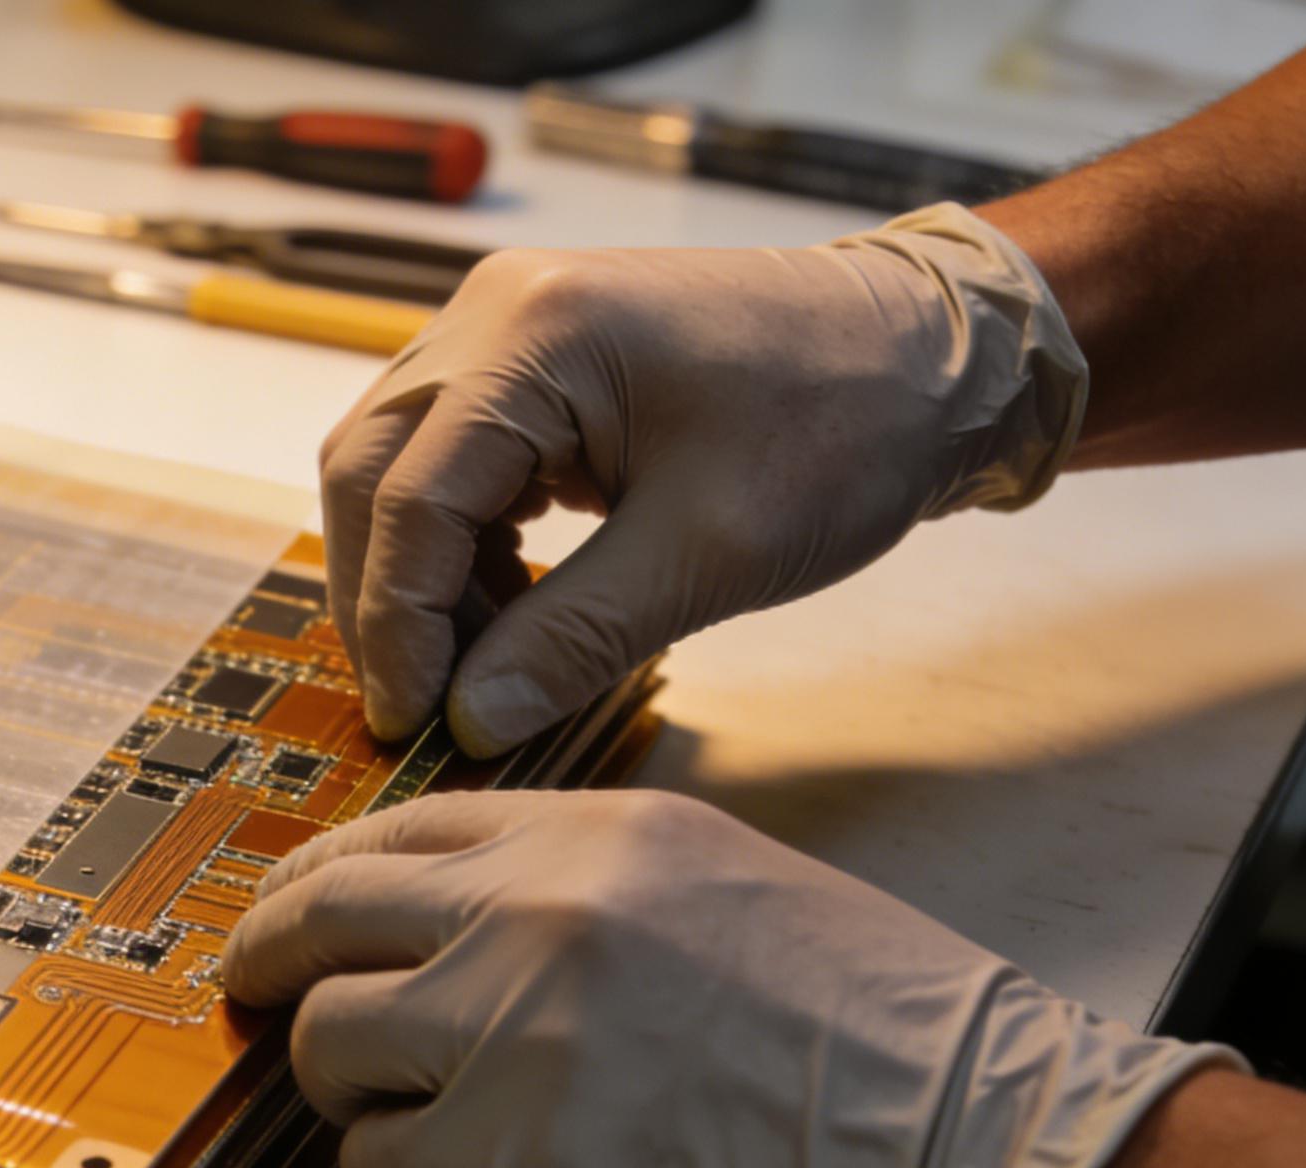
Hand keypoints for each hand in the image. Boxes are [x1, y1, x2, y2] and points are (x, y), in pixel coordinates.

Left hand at [224, 789, 1236, 1167]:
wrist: (976, 1157)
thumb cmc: (890, 1043)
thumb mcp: (730, 889)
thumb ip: (589, 889)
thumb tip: (467, 927)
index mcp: (596, 834)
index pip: (397, 830)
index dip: (326, 880)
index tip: (297, 915)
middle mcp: (536, 911)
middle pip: (322, 915)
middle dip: (273, 963)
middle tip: (259, 999)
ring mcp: (514, 1031)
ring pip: (330, 1045)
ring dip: (348, 1090)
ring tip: (405, 1118)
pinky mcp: (511, 1160)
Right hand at [319, 203, 1086, 752]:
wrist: (935, 351)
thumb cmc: (845, 427)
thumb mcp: (711, 553)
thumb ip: (573, 638)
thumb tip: (469, 721)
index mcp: (534, 334)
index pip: (407, 496)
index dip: (397, 624)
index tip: (412, 721)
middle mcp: (495, 308)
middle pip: (371, 467)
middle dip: (386, 597)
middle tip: (421, 702)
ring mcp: (508, 322)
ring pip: (399, 462)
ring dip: (419, 570)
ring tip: (479, 661)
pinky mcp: (535, 354)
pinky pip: (452, 454)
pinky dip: (460, 538)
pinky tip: (509, 605)